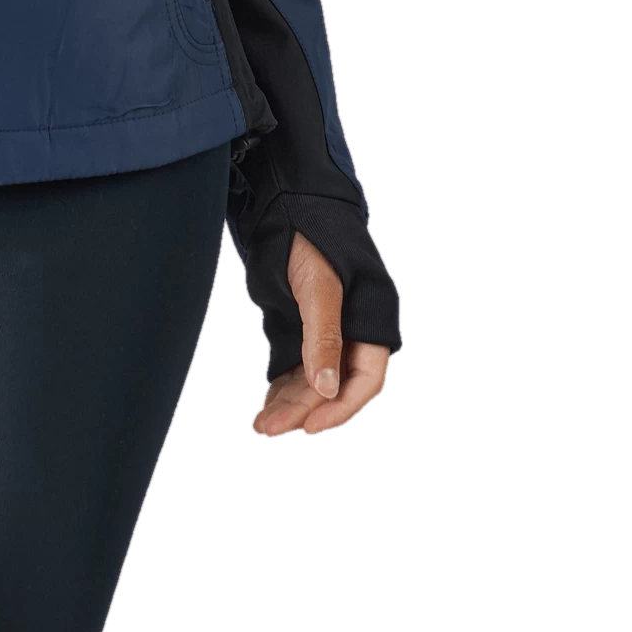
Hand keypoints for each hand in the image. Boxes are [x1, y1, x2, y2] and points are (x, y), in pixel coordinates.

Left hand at [252, 233, 389, 437]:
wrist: (285, 202)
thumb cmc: (310, 235)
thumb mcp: (319, 286)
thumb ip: (323, 336)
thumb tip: (328, 390)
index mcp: (372, 319)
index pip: (367, 380)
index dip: (342, 408)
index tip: (310, 428)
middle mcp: (354, 331)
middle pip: (334, 386)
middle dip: (303, 410)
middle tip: (266, 430)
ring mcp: (328, 331)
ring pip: (314, 380)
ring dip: (289, 404)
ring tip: (259, 425)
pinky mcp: (304, 327)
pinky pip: (298, 367)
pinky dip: (283, 387)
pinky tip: (265, 404)